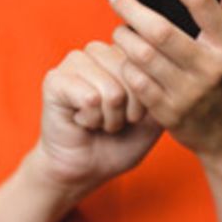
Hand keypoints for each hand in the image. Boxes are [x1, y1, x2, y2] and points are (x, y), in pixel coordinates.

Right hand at [28, 40, 163, 197]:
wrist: (86, 169)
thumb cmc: (119, 143)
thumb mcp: (154, 115)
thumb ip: (162, 88)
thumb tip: (166, 64)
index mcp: (121, 53)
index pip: (148, 65)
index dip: (145, 99)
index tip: (133, 114)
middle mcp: (97, 52)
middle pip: (131, 77)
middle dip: (127, 111)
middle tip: (112, 120)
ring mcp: (74, 62)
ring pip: (111, 90)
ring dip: (108, 118)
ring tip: (98, 121)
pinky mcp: (54, 80)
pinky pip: (89, 98)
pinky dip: (91, 120)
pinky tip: (81, 121)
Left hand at [106, 0, 221, 165]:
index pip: (200, 0)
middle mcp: (210, 68)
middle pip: (159, 29)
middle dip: (130, 7)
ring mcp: (188, 92)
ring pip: (141, 55)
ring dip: (123, 36)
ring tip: (120, 27)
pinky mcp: (169, 113)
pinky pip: (135, 82)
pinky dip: (126, 66)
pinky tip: (126, 58)